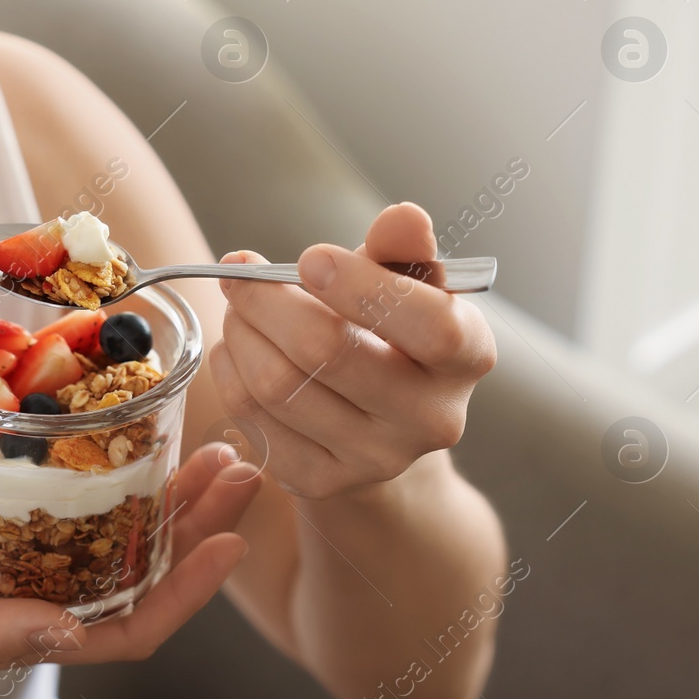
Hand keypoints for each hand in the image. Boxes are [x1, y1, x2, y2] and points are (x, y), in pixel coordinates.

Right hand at [0, 452, 258, 697]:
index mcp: (34, 637)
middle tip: (243, 468)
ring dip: (168, 491)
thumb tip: (65, 634)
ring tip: (214, 447)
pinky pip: (71, 494)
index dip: (190, 591)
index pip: (134, 625)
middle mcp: (44, 598)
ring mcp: (27, 559)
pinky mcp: (3, 519)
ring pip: (118, 528)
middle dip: (198, 522)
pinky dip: (107, 465)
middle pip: (142, 567)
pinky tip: (131, 430)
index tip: (231, 541)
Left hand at [209, 202, 496, 498]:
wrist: (379, 424)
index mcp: (468, 357)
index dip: (361, 287)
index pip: (430, 326)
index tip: (309, 256)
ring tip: (237, 306)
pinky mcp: (321, 481)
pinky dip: (230, 371)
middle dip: (266, 300)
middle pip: (326, 352)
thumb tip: (404, 217)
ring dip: (240, 332)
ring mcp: (375, 459)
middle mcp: (431, 420)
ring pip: (277, 385)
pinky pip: (252, 419)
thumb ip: (403, 249)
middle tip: (240, 272)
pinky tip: (238, 350)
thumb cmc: (391, 333)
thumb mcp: (406, 284)